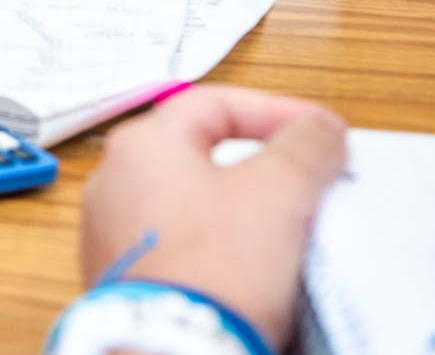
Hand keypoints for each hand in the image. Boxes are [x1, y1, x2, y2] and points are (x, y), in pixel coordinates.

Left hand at [79, 86, 348, 350]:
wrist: (173, 352)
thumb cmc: (210, 273)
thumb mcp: (281, 189)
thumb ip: (307, 144)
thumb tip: (320, 128)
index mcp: (140, 146)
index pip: (217, 103)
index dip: (278, 112)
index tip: (318, 134)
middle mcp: (114, 186)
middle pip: (203, 158)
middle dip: (263, 170)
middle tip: (306, 185)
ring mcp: (114, 239)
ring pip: (193, 210)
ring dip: (243, 217)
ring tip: (286, 236)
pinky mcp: (126, 285)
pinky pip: (183, 256)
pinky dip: (220, 258)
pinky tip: (251, 278)